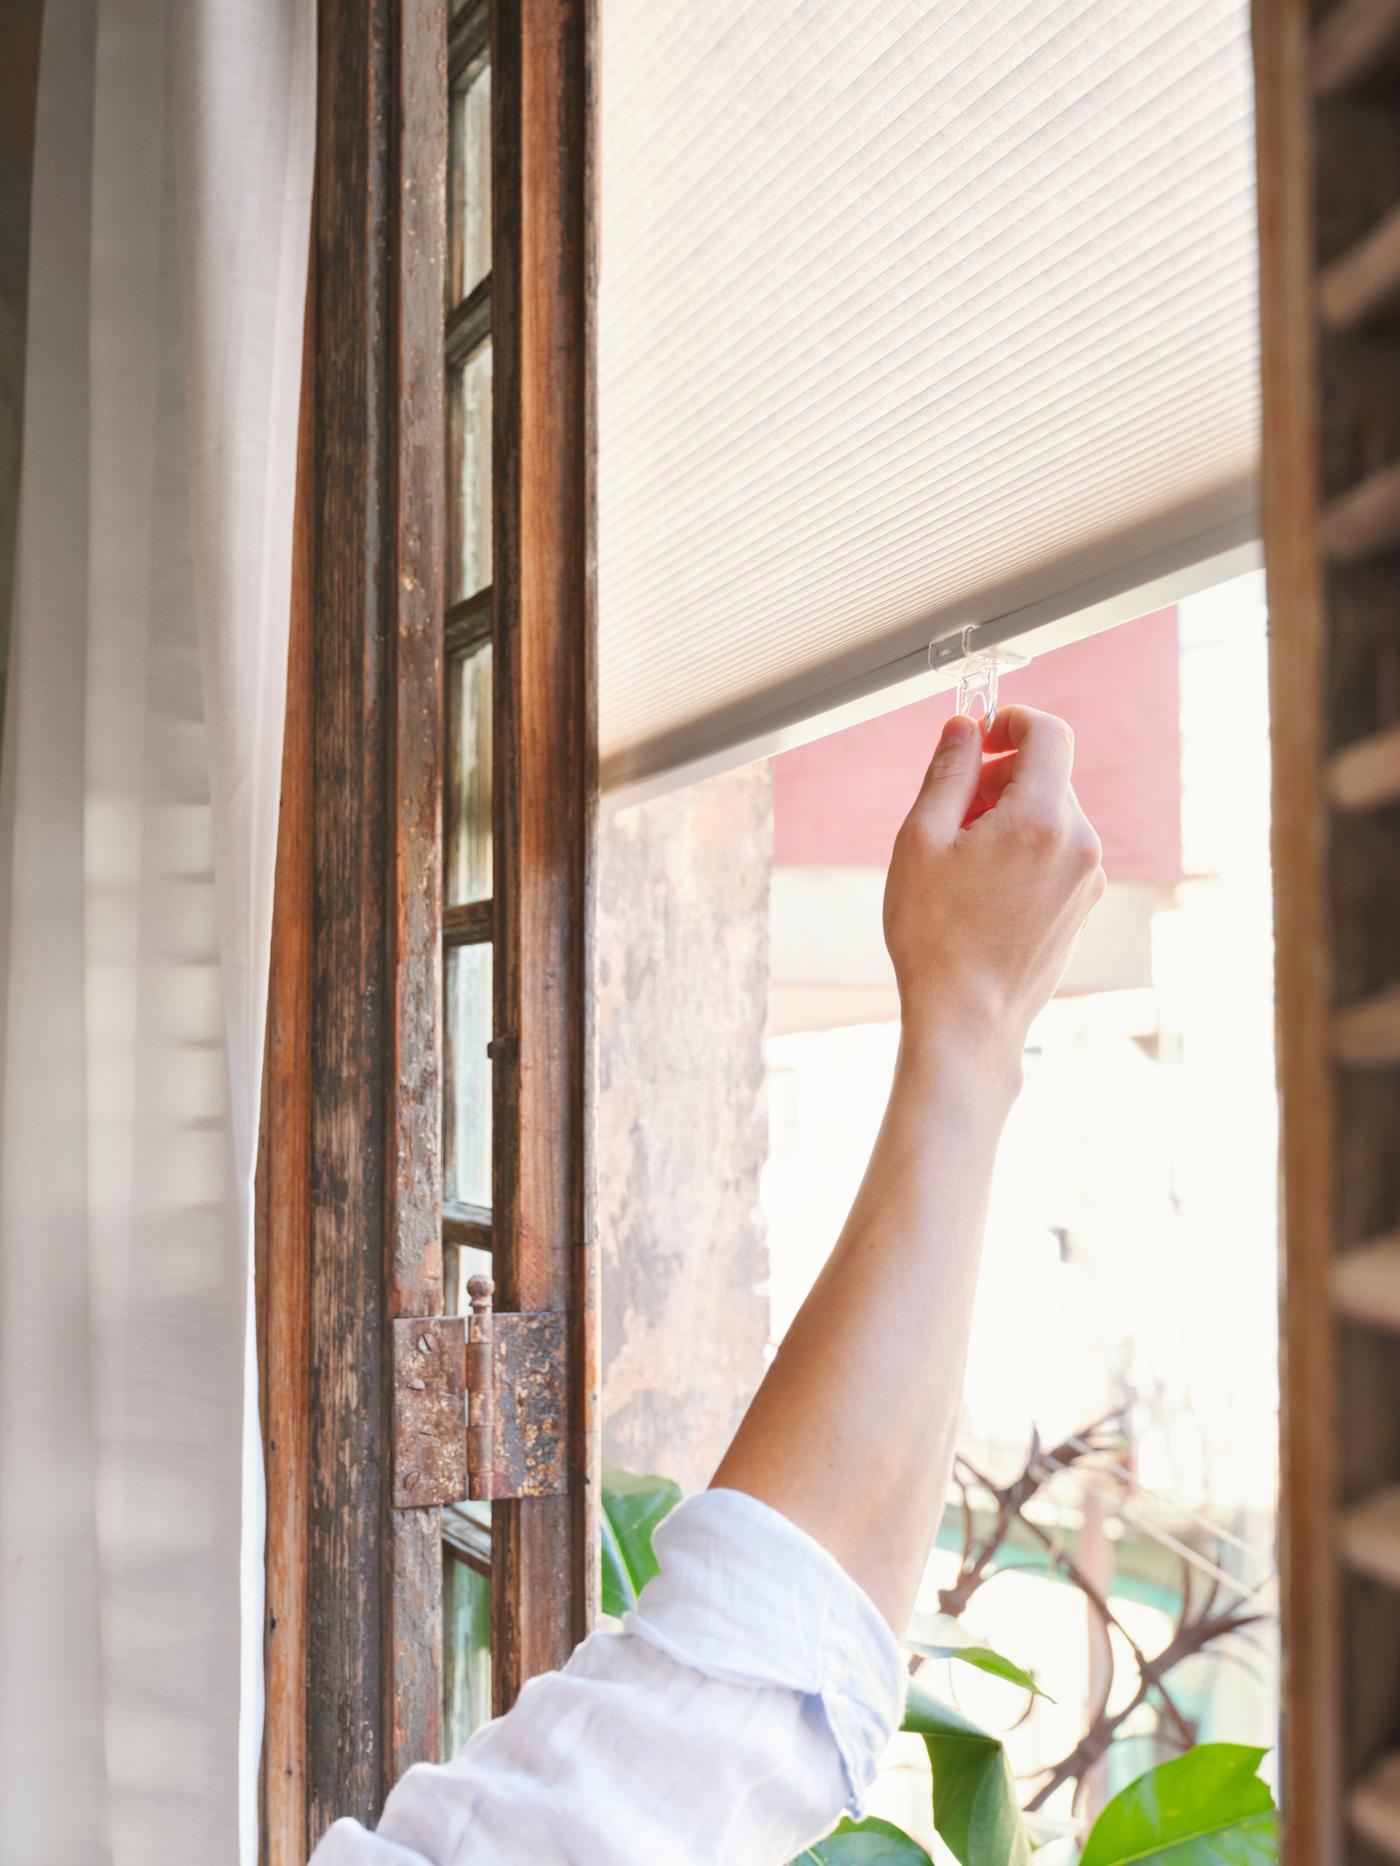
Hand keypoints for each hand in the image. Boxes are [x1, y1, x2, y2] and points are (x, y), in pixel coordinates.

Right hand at [883, 706, 1104, 1068]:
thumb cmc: (935, 936)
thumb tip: (964, 727)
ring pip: (1051, 814)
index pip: (1049, 732)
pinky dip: (1024, 850)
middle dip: (1000, 777)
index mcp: (1042, 819)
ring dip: (1010, 816)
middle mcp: (1080, 843)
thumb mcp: (921, 840)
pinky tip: (985, 890)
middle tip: (952, 815)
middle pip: (1048, 774)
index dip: (1012, 719)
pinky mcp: (1084, 904)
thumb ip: (948, 772)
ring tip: (963, 863)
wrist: (967, 1020)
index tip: (981, 736)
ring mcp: (1088, 878)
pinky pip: (1057, 851)